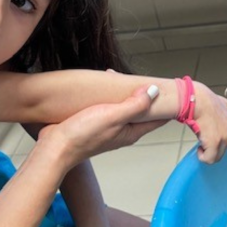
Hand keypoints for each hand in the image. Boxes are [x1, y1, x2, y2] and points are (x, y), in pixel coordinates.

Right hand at [38, 86, 165, 170]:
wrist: (54, 148)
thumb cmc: (82, 135)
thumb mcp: (113, 116)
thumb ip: (135, 105)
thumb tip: (154, 92)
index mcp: (132, 131)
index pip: (158, 118)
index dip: (166, 104)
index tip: (171, 89)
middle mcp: (123, 131)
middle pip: (142, 111)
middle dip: (146, 95)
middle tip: (146, 78)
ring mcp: (109, 128)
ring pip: (125, 108)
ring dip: (126, 93)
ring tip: (123, 77)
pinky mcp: (95, 124)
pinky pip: (110, 107)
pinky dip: (111, 96)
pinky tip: (104, 86)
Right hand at [192, 82, 226, 184]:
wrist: (194, 100)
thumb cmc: (206, 101)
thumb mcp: (226, 105)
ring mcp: (223, 139)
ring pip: (218, 157)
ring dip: (209, 153)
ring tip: (201, 141)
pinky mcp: (213, 142)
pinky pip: (209, 159)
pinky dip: (202, 156)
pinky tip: (198, 148)